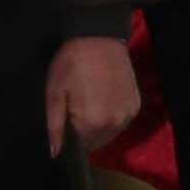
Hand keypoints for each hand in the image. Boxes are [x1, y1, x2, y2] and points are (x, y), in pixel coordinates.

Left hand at [47, 33, 139, 158]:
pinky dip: (112, 117)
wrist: (98, 36)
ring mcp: (127, 114)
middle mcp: (114, 123)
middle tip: (77, 108)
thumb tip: (55, 154)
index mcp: (92, 123)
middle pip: (95, 143)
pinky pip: (121, 123)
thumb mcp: (54, 92)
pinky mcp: (135, 105)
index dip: (70, 136)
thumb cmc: (72, 62)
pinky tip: (104, 101)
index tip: (66, 120)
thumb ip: (54, 127)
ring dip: (99, 127)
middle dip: (84, 133)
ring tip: (90, 103)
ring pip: (109, 134)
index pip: (79, 147)